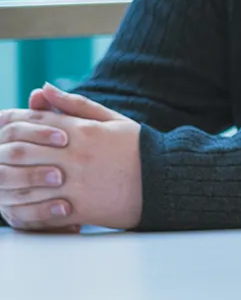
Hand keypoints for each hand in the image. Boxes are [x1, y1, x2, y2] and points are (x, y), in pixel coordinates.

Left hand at [0, 86, 141, 230]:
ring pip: (24, 183)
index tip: (1, 124)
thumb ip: (73, 104)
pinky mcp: (77, 210)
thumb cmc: (139, 148)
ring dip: (7, 182)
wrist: (165, 182)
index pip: (31, 121)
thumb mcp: (110, 119)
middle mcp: (73, 157)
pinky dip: (22, 209)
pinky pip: (39, 211)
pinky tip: (15, 205)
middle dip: (1, 153)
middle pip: (20, 152)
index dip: (10, 121)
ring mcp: (74, 185)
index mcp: (81, 131)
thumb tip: (43, 88)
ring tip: (1, 181)